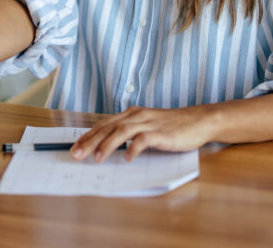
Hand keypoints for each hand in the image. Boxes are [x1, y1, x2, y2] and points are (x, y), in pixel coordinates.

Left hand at [70, 105, 215, 162]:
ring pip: (122, 132)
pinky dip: (134, 148)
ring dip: (107, 145)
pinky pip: (144, 140)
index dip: (88, 136)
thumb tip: (109, 146)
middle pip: (108, 128)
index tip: (74, 147)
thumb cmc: (171, 126)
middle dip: (90, 141)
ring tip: (96, 158)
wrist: (198, 121)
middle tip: (76, 154)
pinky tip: (127, 159)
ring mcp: (148, 123)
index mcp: (131, 114)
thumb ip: (130, 133)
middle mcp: (136, 116)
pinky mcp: (161, 133)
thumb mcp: (146, 126)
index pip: (104, 124)